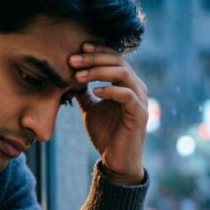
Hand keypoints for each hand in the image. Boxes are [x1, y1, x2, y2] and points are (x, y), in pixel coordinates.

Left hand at [69, 43, 148, 184]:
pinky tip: (94, 91)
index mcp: (125, 83)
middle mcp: (136, 87)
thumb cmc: (105, 133)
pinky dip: (110, 90)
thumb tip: (69, 76)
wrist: (115, 160)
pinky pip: (127, 95)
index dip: (96, 51)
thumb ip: (83, 92)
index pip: (113, 57)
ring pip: (123, 74)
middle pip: (117, 61)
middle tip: (72, 60)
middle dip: (93, 58)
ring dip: (99, 71)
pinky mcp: (140, 114)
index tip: (77, 49)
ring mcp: (140, 100)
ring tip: (78, 76)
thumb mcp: (90, 108)